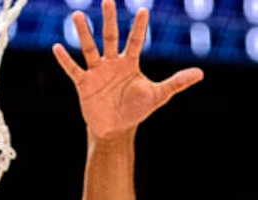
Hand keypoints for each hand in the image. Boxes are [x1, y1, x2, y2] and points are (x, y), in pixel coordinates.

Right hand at [53, 0, 202, 139]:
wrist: (116, 129)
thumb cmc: (137, 110)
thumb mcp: (158, 96)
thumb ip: (177, 82)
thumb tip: (200, 73)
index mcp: (129, 64)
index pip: (136, 41)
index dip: (139, 28)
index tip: (143, 10)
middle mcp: (112, 63)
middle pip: (110, 38)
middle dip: (109, 20)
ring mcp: (97, 72)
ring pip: (90, 48)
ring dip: (84, 33)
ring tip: (77, 15)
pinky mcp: (84, 84)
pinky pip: (73, 69)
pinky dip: (65, 60)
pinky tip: (57, 47)